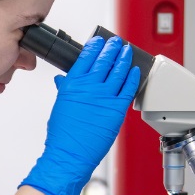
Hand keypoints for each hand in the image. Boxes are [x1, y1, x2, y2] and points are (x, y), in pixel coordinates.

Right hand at [20, 36, 139, 194]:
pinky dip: (132, 77)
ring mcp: (104, 97)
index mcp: (72, 84)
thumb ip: (65, 88)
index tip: (100, 41)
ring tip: (126, 51)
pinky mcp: (116, 109)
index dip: (95, 46)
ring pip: (119, 70)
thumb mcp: (60, 105)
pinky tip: (134, 71)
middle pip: (105, 59)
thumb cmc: (62, 134)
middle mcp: (89, 86)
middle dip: (112, 47)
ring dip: (124, 58)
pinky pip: (128, 88)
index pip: (86, 56)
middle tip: (116, 42)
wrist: (70, 154)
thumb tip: (64, 79)